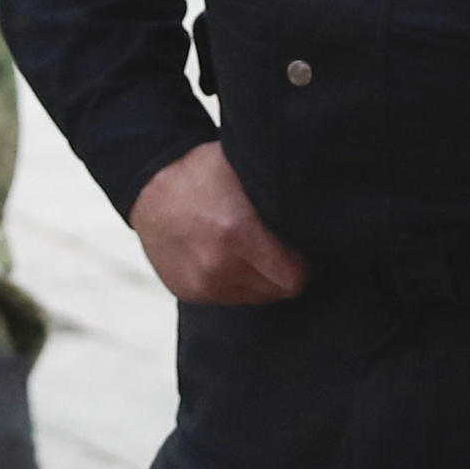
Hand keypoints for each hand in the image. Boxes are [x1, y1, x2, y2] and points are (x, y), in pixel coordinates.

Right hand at [130, 142, 310, 304]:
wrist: (147, 183)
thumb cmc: (205, 170)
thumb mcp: (245, 172)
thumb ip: (279, 199)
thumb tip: (322, 213)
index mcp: (237, 234)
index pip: (294, 277)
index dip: (310, 265)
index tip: (312, 248)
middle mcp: (218, 267)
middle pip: (278, 291)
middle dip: (291, 272)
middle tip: (293, 250)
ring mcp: (200, 284)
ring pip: (256, 297)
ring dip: (265, 280)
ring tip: (263, 252)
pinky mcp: (187, 291)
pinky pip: (229, 297)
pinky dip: (238, 282)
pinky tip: (235, 257)